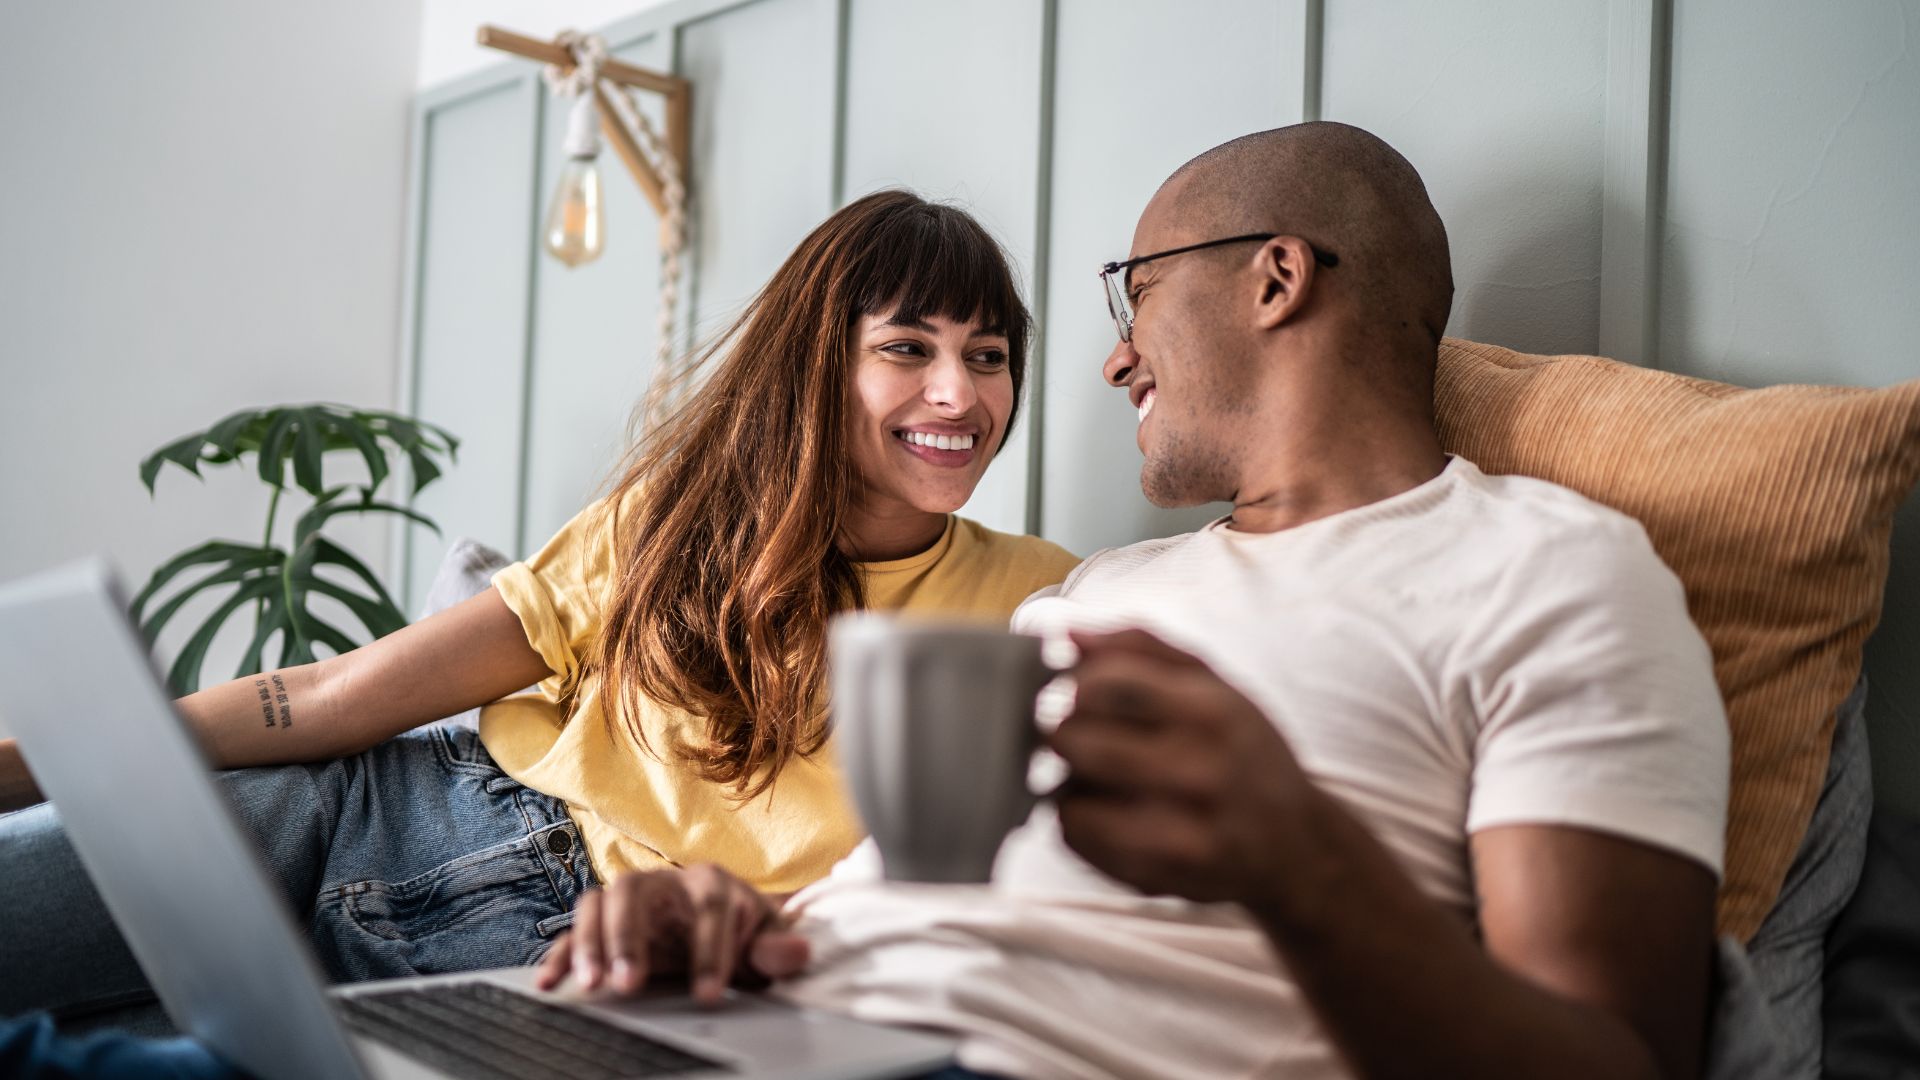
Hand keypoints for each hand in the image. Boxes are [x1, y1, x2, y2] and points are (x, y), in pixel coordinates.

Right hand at [534, 864, 809, 1004]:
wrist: (723, 929)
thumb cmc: (745, 933)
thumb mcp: (767, 940)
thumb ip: (778, 949)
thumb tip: (799, 951)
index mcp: (711, 881)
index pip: (709, 908)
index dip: (710, 951)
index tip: (710, 994)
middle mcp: (664, 882)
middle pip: (636, 892)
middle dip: (630, 937)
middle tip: (630, 984)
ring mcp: (630, 901)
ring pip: (599, 905)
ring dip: (592, 944)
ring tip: (592, 986)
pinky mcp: (605, 925)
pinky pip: (575, 932)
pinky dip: (561, 955)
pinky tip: (551, 982)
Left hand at [1048, 629, 1311, 904]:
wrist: (1296, 848)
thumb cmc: (1243, 753)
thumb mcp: (1214, 684)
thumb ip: (1140, 647)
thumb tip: (1063, 632)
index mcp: (1214, 712)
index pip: (1105, 683)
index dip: (1075, 682)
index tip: (1077, 688)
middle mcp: (1200, 773)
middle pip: (1075, 739)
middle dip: (1064, 731)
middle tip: (1078, 733)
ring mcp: (1178, 832)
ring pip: (1066, 793)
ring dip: (1067, 779)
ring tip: (1096, 775)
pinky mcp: (1155, 878)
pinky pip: (1074, 837)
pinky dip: (1076, 818)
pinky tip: (1107, 811)